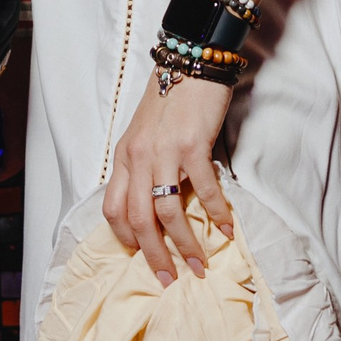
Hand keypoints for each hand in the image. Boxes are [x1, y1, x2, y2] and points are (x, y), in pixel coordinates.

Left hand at [105, 73, 233, 287]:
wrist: (190, 61)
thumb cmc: (170, 99)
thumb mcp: (144, 134)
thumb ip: (143, 166)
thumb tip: (154, 205)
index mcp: (123, 157)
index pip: (113, 209)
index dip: (126, 239)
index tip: (143, 258)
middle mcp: (138, 158)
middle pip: (138, 220)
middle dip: (154, 256)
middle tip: (169, 280)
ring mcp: (164, 152)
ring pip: (167, 212)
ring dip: (185, 245)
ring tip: (200, 265)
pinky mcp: (192, 145)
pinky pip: (203, 189)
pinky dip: (216, 213)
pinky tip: (226, 229)